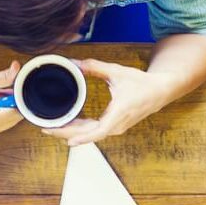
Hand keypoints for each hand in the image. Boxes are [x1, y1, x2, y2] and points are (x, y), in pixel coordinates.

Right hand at [0, 62, 22, 140]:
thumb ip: (4, 77)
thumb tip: (18, 69)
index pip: (14, 113)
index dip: (19, 99)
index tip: (18, 87)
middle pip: (13, 118)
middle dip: (11, 102)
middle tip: (0, 89)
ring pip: (9, 119)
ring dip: (6, 106)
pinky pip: (2, 121)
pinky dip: (1, 110)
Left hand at [43, 58, 171, 146]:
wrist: (159, 91)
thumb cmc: (141, 83)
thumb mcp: (117, 72)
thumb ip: (95, 68)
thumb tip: (75, 63)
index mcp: (118, 115)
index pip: (98, 132)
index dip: (82, 138)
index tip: (68, 141)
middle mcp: (116, 126)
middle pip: (87, 135)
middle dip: (66, 133)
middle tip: (46, 129)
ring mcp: (115, 128)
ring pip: (89, 134)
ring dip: (71, 131)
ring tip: (52, 127)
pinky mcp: (113, 126)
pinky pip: (94, 131)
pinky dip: (80, 129)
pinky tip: (68, 123)